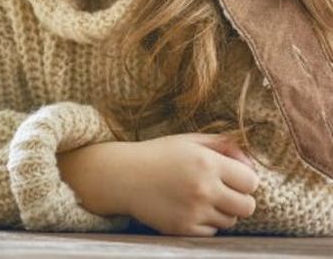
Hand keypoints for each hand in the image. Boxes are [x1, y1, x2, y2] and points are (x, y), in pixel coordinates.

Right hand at [122, 133, 259, 235]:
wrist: (121, 176)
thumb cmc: (158, 155)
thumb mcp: (189, 141)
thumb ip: (224, 146)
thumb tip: (252, 164)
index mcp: (207, 162)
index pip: (251, 181)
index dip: (244, 179)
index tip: (231, 177)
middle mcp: (203, 188)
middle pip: (248, 206)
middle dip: (239, 199)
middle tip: (221, 191)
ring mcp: (193, 211)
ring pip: (231, 220)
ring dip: (221, 211)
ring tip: (200, 198)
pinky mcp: (183, 228)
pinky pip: (212, 232)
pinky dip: (205, 222)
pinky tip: (187, 208)